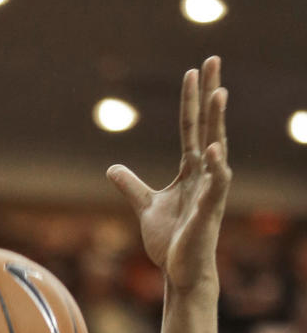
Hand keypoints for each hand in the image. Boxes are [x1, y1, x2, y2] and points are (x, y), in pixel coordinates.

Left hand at [108, 56, 231, 291]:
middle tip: (213, 59)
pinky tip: (215, 150)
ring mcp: (209, 192)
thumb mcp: (145, 206)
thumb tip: (112, 168)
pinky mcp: (208, 213)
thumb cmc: (170, 241)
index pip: (191, 128)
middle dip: (210, 94)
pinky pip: (215, 186)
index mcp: (191, 171)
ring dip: (218, 122)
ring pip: (217, 150)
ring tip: (220, 93)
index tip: (194, 71)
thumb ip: (131, 185)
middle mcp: (205, 175)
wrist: (180, 272)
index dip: (192, 100)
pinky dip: (216, 168)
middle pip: (208, 127)